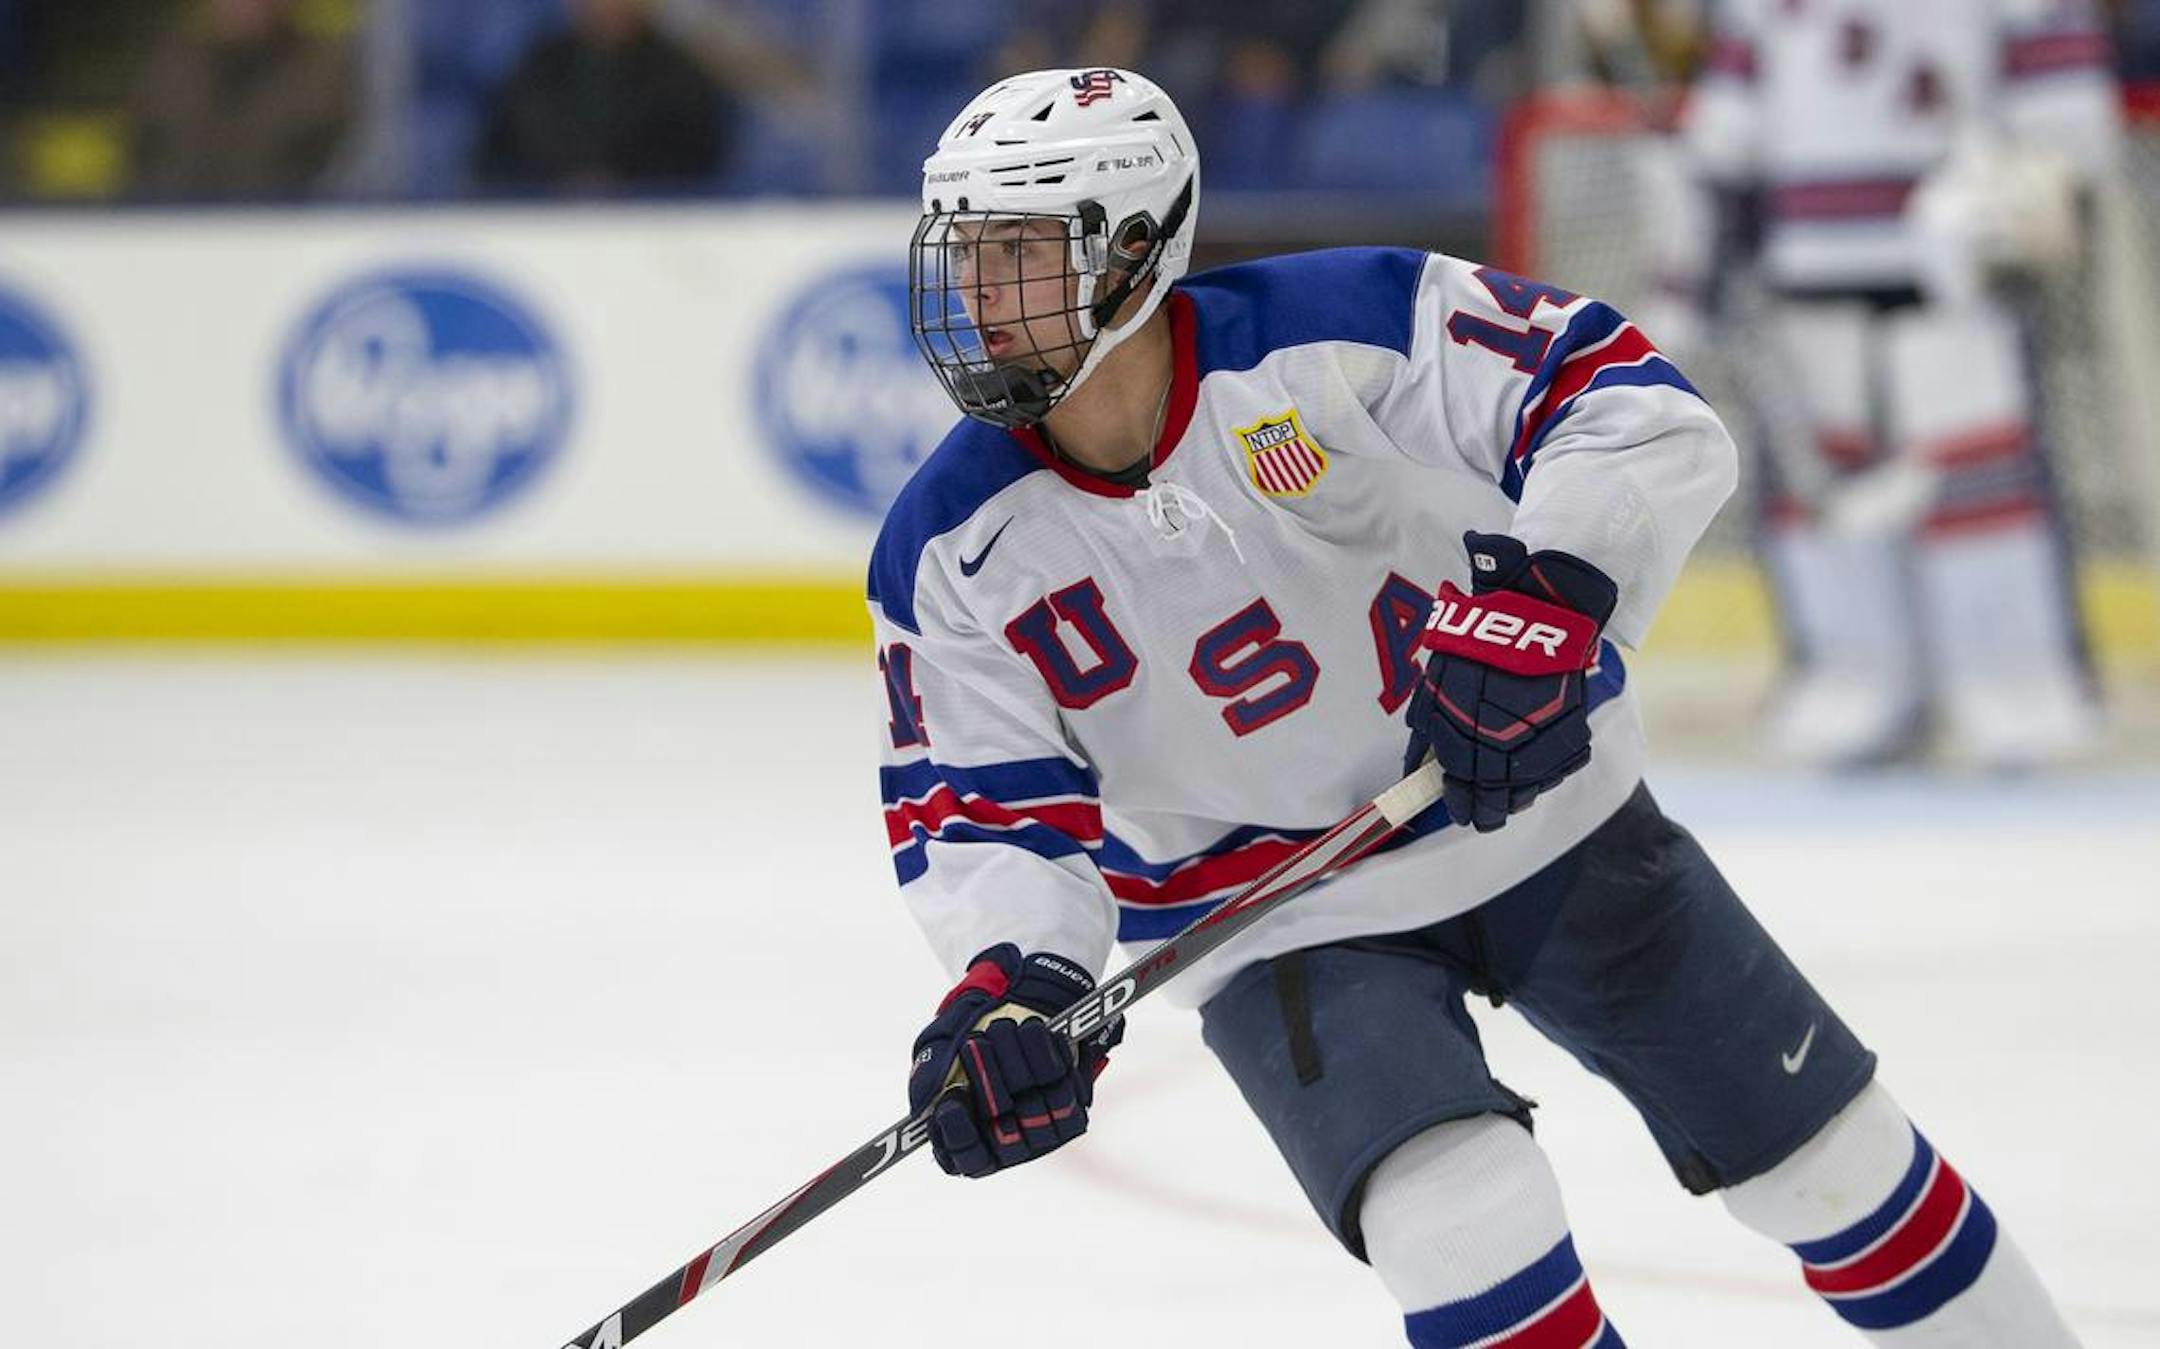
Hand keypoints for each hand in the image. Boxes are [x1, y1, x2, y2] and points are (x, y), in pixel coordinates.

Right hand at [907, 944, 1121, 1177]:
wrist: (1015, 1016)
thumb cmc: (968, 1041)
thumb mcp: (937, 1050)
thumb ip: (927, 1076)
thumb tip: (927, 1102)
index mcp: (968, 1145)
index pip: (964, 1157)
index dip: (958, 1132)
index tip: (952, 1097)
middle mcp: (1007, 1149)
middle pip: (1002, 1132)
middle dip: (986, 1078)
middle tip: (974, 1040)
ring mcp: (1042, 1134)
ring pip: (1034, 1106)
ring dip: (1014, 1057)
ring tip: (1001, 1026)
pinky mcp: (1072, 1111)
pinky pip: (1063, 1087)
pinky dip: (1045, 1052)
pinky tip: (1031, 1030)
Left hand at [1404, 533, 1617, 832]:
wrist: (1538, 613)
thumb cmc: (1477, 643)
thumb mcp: (1437, 684)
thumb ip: (1425, 731)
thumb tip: (1414, 769)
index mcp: (1464, 741)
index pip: (1459, 793)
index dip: (1456, 804)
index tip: (1457, 808)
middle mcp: (1502, 752)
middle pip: (1494, 805)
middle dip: (1485, 813)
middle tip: (1482, 816)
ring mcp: (1540, 747)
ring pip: (1525, 794)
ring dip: (1513, 798)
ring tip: (1506, 797)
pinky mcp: (1571, 738)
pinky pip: (1554, 772)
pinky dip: (1543, 775)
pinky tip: (1533, 768)